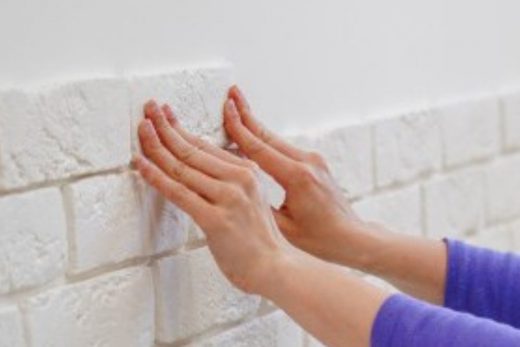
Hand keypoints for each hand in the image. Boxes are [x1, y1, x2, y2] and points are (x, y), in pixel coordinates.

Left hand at [134, 100, 283, 294]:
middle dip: (166, 126)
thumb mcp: (254, 198)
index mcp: (248, 172)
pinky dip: (157, 177)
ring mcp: (227, 198)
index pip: (206, 145)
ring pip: (183, 167)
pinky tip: (141, 164)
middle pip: (192, 149)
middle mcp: (238, 179)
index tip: (166, 115)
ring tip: (141, 130)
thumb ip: (234, 181)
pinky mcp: (215, 219)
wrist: (275, 267)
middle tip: (149, 108)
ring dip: (157, 146)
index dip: (182, 128)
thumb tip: (207, 167)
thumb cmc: (261, 239)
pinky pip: (179, 193)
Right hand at [224, 86, 368, 264]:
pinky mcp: (315, 165)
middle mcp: (307, 163)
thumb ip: (259, 205)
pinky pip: (286, 148)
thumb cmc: (321, 239)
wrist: (351, 238)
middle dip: (247, 113)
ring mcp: (313, 161)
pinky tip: (258, 136)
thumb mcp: (283, 228)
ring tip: (240, 110)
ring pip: (277, 139)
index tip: (226, 108)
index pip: (259, 147)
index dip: (239, 127)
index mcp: (297, 177)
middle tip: (232, 93)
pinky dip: (268, 140)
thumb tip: (235, 186)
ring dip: (256, 125)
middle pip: (268, 135)